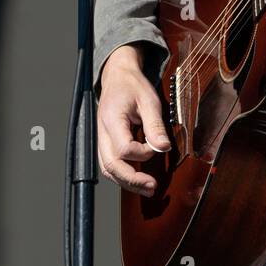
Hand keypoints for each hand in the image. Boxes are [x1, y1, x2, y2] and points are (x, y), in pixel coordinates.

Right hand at [97, 44, 170, 196]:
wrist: (118, 77)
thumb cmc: (132, 86)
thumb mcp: (149, 100)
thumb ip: (155, 125)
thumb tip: (164, 148)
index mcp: (112, 119)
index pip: (123, 148)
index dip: (143, 152)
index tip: (157, 145)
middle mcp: (102, 133)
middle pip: (110, 165)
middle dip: (131, 180)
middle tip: (152, 187)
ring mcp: (101, 139)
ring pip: (107, 169)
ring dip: (126, 182)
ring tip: (147, 188)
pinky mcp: (105, 143)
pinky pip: (109, 164)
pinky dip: (122, 174)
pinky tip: (137, 179)